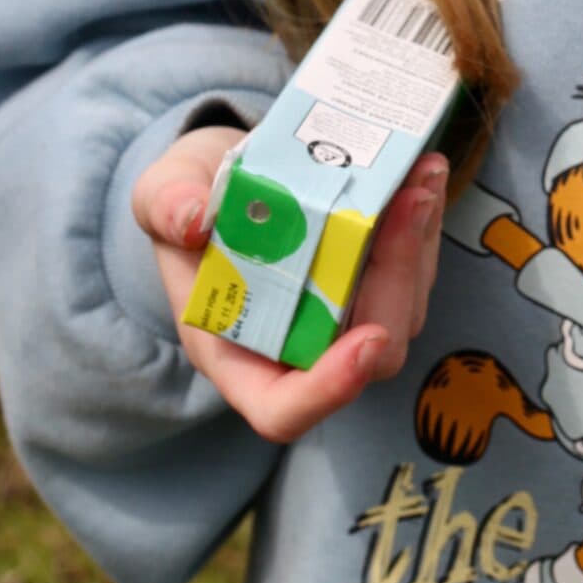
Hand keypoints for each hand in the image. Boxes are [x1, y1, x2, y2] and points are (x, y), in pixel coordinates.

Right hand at [132, 126, 446, 443]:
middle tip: (408, 205)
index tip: (366, 343)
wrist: (219, 178)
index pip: (283, 409)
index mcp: (234, 351)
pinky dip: (422, 225)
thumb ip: (166, 207)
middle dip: (396, 280)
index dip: (328, 390)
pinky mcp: (374, 280)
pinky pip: (413, 271)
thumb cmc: (186, 205)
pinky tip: (422, 173)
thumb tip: (190, 219)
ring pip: (404, 309)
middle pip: (370, 353)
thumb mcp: (159, 196)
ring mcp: (343, 315)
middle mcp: (298, 345)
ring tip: (421, 177)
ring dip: (418, 245)